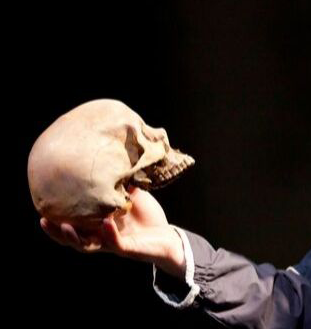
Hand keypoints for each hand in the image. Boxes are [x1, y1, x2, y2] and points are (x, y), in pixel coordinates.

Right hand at [40, 185, 185, 277]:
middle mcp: (101, 237)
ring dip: (76, 238)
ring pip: (88, 246)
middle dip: (56, 232)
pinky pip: (115, 243)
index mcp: (98, 226)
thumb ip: (121, 184)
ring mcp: (113, 244)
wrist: (168, 236)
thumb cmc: (146, 217)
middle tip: (43, 220)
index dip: (56, 219)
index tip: (42, 208)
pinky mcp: (128, 249)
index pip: (72, 224)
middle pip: (73, 239)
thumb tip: (114, 161)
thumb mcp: (132, 196)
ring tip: (65, 226)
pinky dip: (109, 234)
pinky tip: (106, 223)